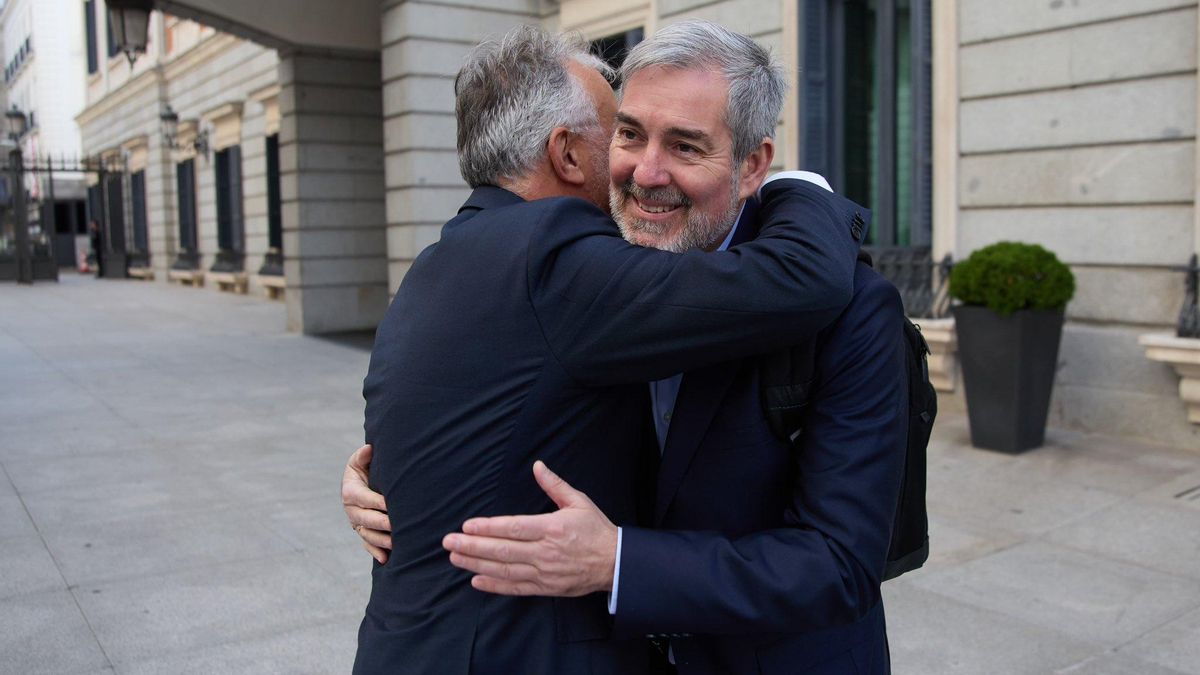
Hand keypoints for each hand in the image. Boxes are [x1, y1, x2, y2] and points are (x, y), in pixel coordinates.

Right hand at [341, 444, 392, 563]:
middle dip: (380, 522)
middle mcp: (351, 509)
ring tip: (395, 543)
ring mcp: (356, 523)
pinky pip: (367, 544)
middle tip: (395, 525)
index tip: (390, 504)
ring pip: (367, 534)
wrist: (362, 482)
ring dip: (380, 540)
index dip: (376, 501)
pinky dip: (375, 552)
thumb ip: (363, 456)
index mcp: (351, 491)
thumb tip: (369, 449)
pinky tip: (386, 559)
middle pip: (365, 518)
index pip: (364, 498)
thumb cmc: (364, 468)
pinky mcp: (362, 531)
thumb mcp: (360, 460)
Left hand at [442, 461, 617, 596]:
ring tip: (455, 559)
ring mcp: (545, 572)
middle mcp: (546, 552)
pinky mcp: (546, 588)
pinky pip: (516, 588)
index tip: (467, 526)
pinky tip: (476, 581)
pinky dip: (495, 586)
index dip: (488, 528)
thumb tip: (537, 466)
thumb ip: (554, 485)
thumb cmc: (596, 529)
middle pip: (502, 551)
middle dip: (472, 547)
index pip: (513, 528)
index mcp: (552, 528)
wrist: (615, 563)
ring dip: (477, 565)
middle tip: (449, 542)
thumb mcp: (579, 501)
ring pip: (504, 570)